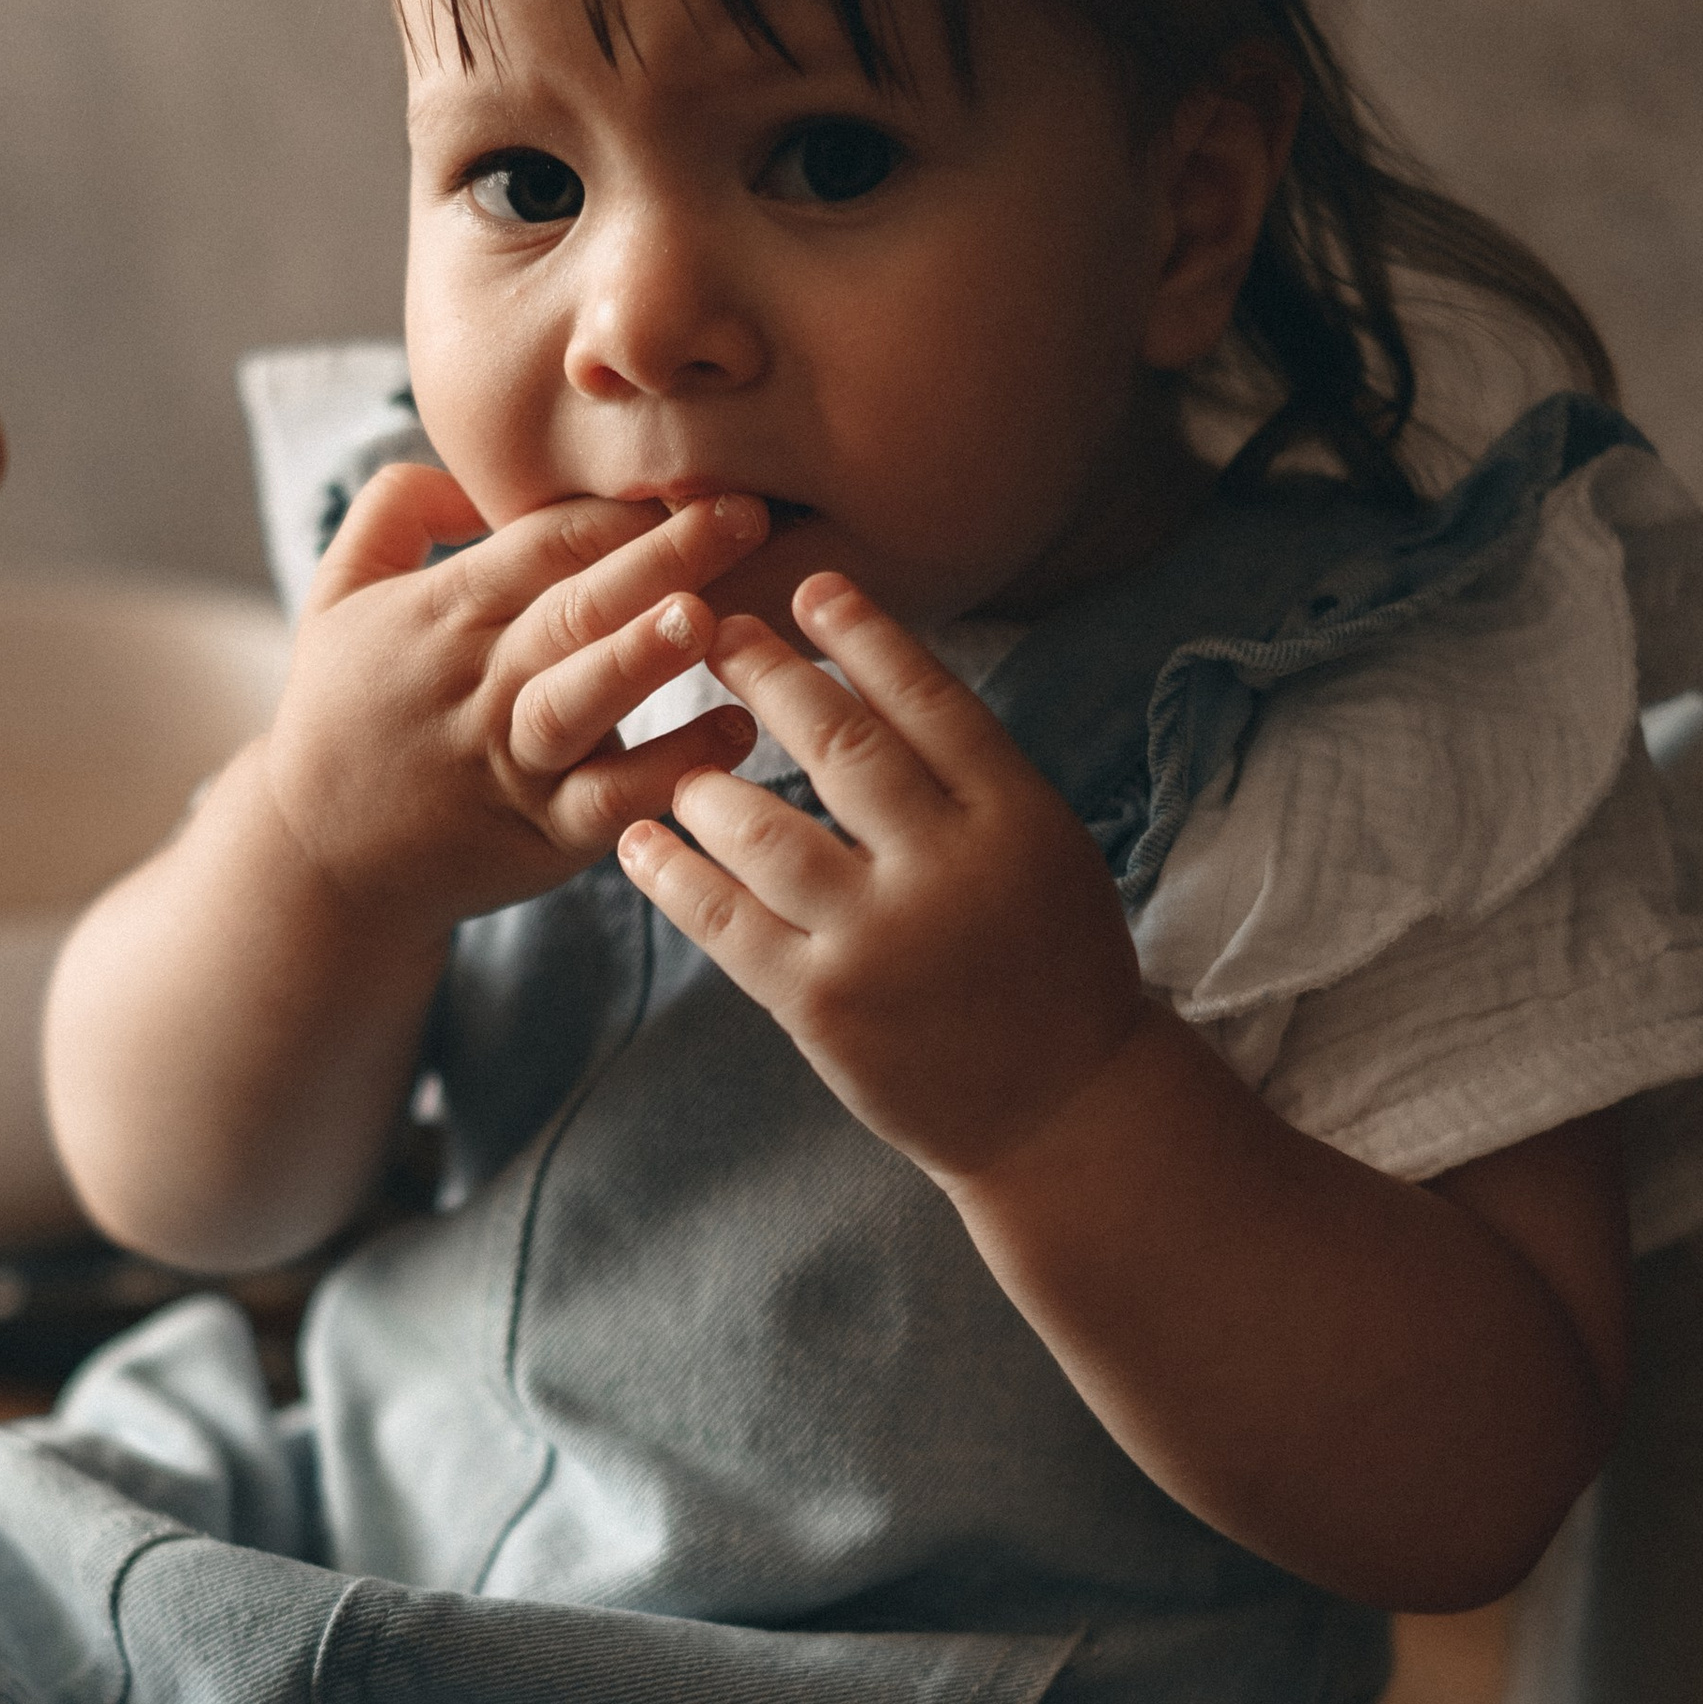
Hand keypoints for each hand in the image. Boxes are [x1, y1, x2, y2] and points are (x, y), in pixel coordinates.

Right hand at [259, 462, 763, 932]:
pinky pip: (610, 799)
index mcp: (442, 613)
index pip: (541, 544)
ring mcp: (511, 761)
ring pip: (580, 701)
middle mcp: (478, 682)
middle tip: (744, 514)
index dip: (618, 511)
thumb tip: (469, 468)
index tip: (697, 474)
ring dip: (644, 659)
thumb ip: (393, 509)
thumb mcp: (337, 596)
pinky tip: (735, 733)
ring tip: (711, 620)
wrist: (318, 857)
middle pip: (572, 606)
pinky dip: (670, 769)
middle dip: (660, 557)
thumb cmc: (341, 714)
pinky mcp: (542, 834)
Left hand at [617, 570, 1153, 1188]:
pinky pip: (725, 920)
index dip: (861, 637)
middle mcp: (947, 868)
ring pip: (761, 827)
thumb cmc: (1052, 968)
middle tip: (713, 630)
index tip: (808, 591)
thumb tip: (871, 677)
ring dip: (707, 783)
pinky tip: (641, 841)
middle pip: (837, 743)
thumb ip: (971, 779)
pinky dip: (672, 873)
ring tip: (681, 764)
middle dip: (764, 674)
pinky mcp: (820, 1003)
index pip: (927, 699)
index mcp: (1016, 818)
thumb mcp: (1047, 853)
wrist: (1060, 1112)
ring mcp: (878, 938)